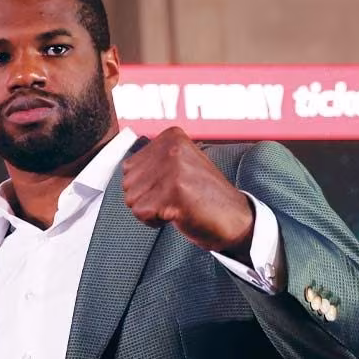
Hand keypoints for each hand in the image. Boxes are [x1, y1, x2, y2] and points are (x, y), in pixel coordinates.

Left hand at [121, 127, 254, 260]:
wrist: (234, 218)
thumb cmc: (202, 196)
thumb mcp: (177, 165)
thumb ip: (151, 160)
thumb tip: (123, 166)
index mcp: (171, 137)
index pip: (129, 167)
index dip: (146, 185)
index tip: (172, 185)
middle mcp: (171, 148)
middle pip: (127, 183)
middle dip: (146, 198)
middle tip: (174, 198)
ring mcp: (173, 169)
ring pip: (131, 199)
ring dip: (151, 210)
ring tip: (176, 205)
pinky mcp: (174, 192)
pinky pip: (141, 213)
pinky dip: (154, 221)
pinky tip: (177, 214)